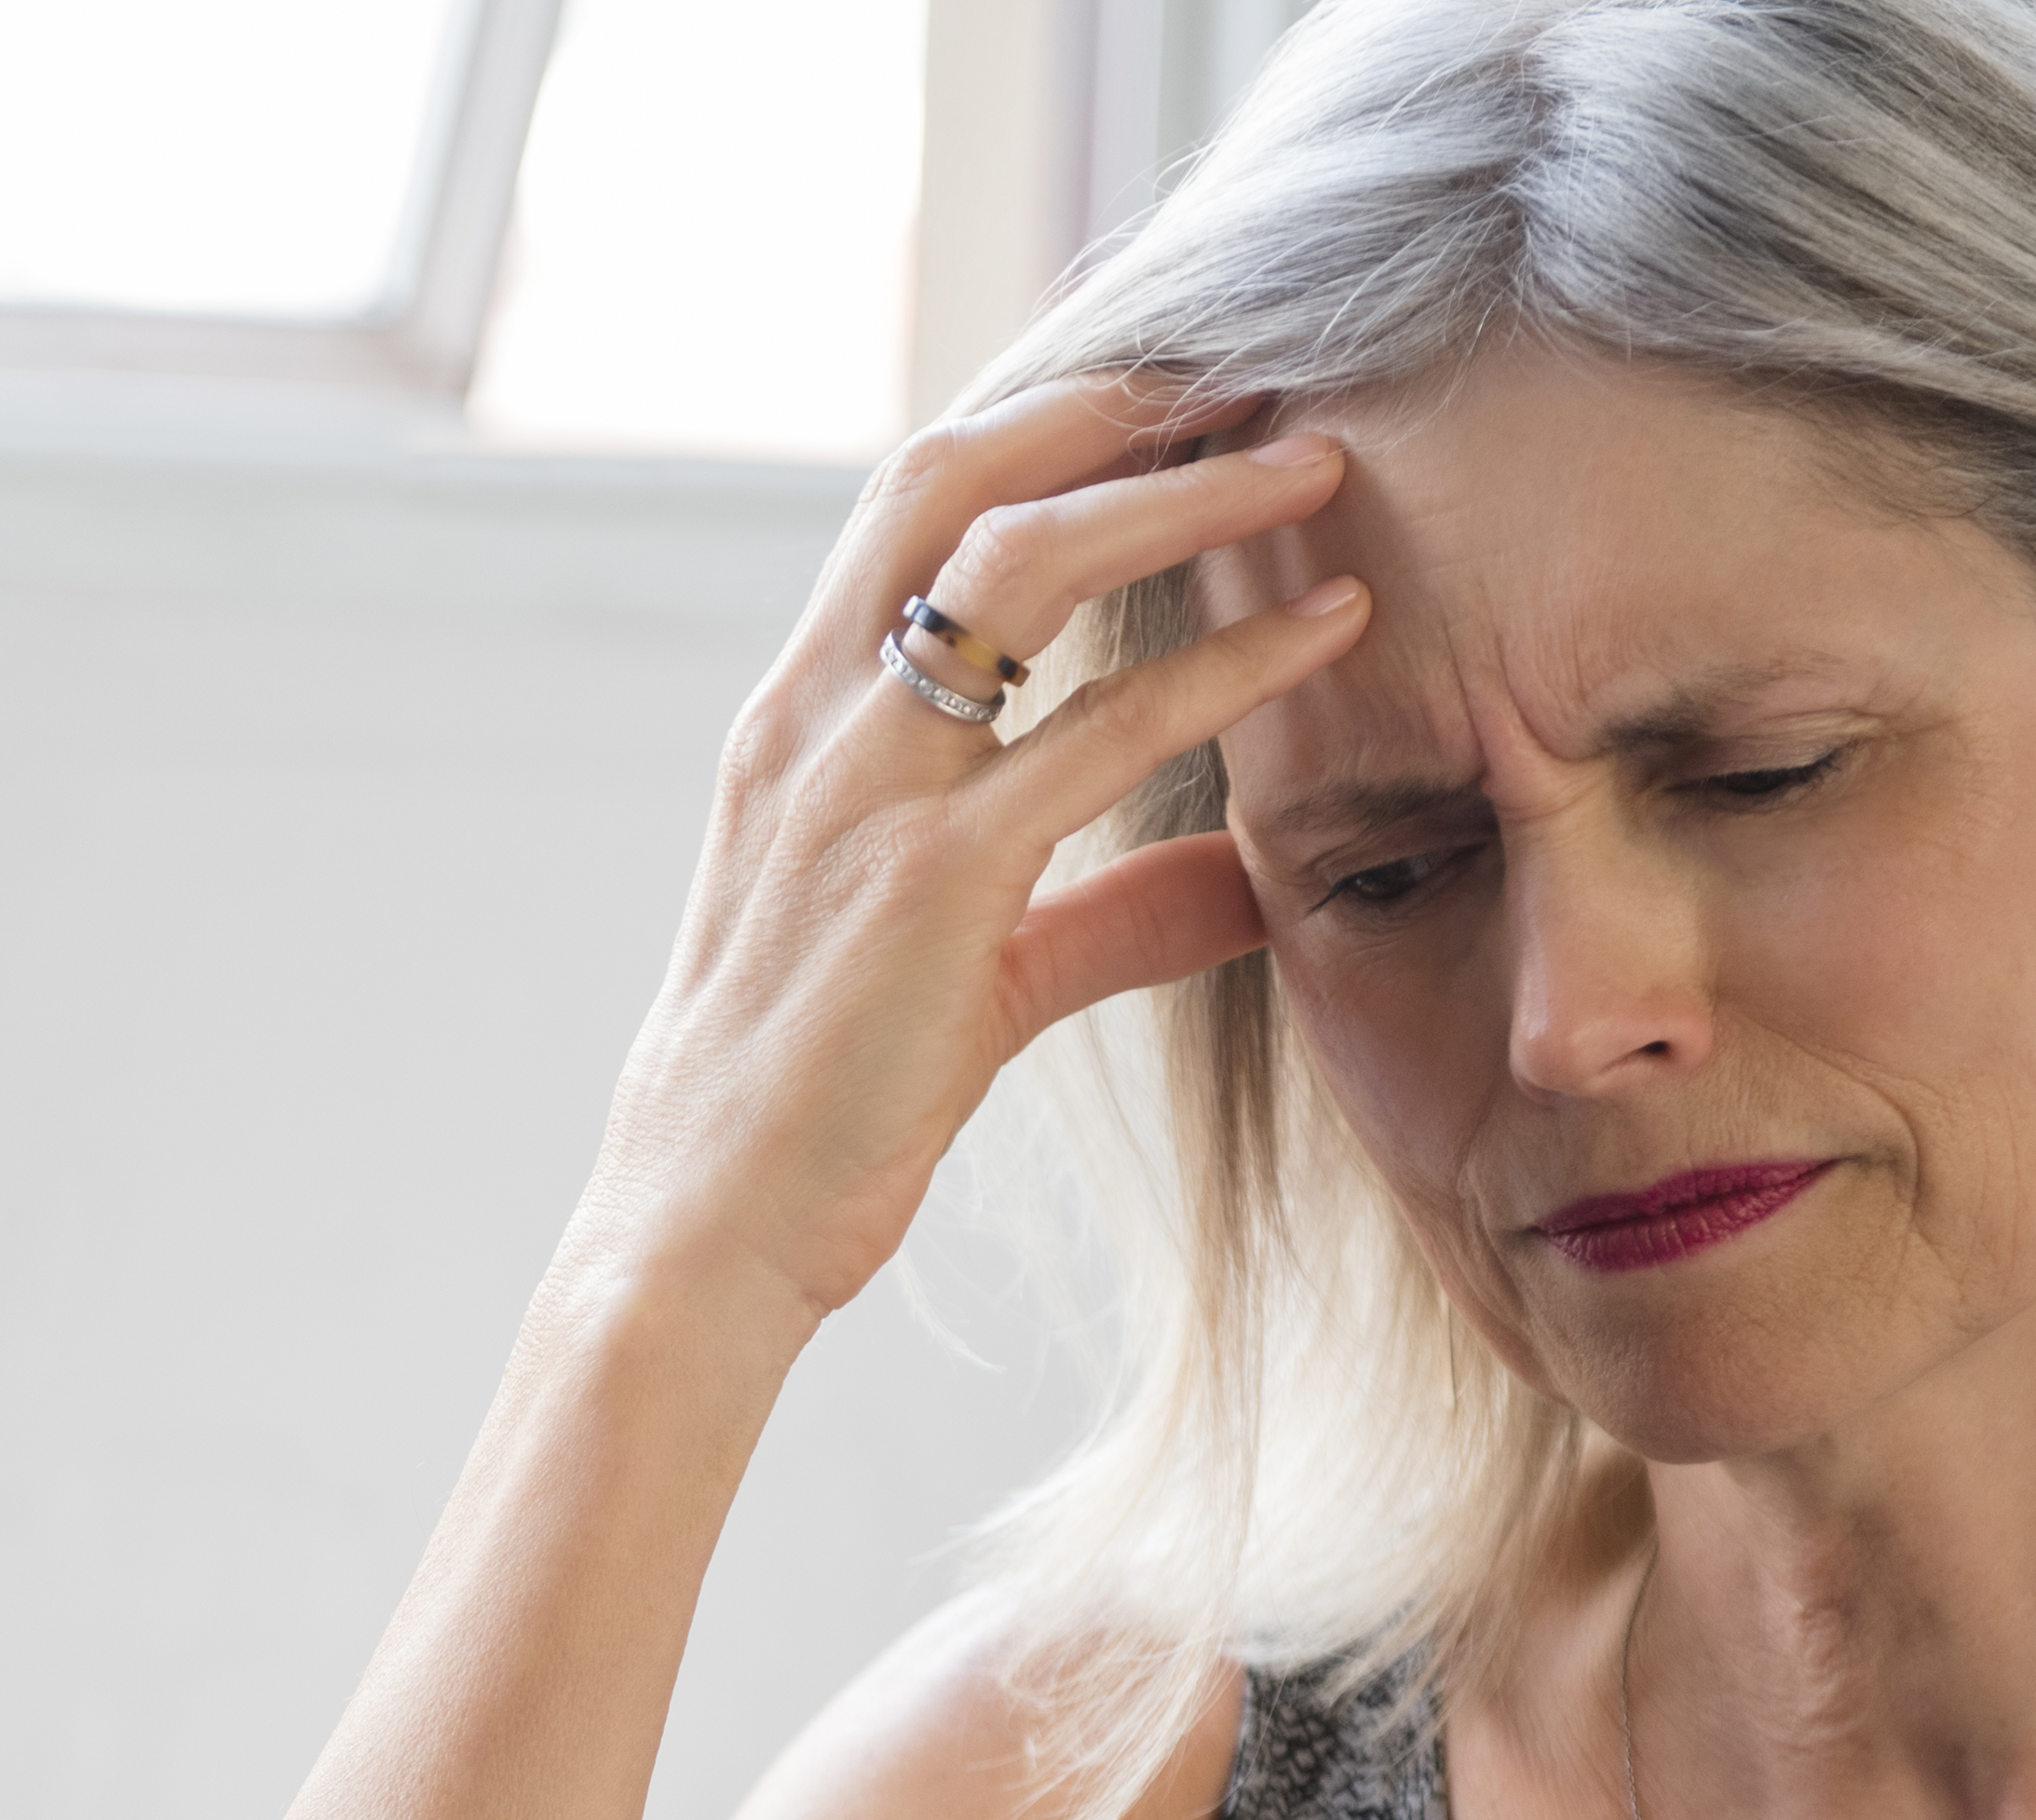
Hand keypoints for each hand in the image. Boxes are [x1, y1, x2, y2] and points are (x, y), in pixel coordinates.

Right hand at [573, 378, 1368, 1327]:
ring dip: (1183, 492)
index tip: (1174, 392)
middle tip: (1250, 369)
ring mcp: (864, 793)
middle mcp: (815, 725)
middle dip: (1107, 403)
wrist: (705, 1233)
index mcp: (800, 724)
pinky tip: (1330, 629)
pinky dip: (1226, 666)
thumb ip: (1110, 912)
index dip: (1045, 425)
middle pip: (953, 477)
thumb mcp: (975, 981)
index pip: (913, 507)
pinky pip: (1096, 734)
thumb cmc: (812, 1110)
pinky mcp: (927, 882)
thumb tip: (1249, 881)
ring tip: (1315, 463)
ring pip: (1021, 562)